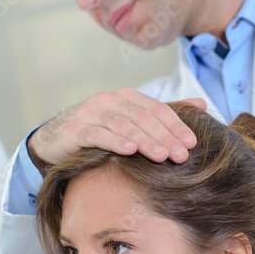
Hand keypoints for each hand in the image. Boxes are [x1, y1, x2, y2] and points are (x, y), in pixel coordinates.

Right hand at [27, 89, 204, 172]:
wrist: (53, 140)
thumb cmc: (96, 132)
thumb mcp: (130, 121)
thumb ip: (163, 114)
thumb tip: (201, 103)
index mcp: (125, 97)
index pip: (156, 109)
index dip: (175, 125)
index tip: (191, 143)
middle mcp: (108, 101)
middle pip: (142, 118)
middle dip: (164, 137)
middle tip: (181, 155)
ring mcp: (90, 114)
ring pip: (123, 126)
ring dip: (145, 141)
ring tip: (161, 156)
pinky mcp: (74, 130)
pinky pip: (97, 135)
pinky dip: (114, 141)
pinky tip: (129, 151)